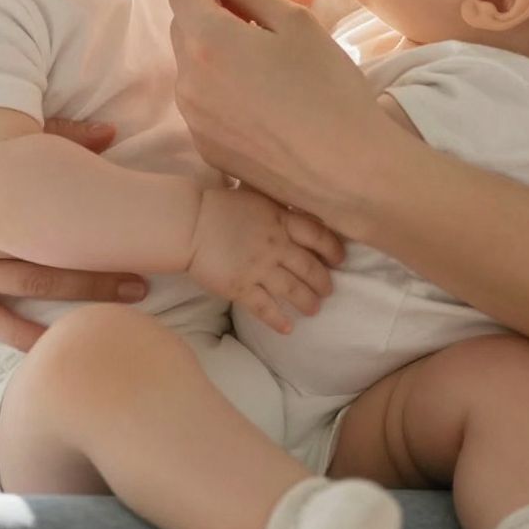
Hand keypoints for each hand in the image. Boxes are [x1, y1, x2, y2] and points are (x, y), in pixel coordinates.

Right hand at [0, 121, 146, 351]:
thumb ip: (51, 134)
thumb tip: (111, 131)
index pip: (54, 219)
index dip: (98, 232)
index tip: (140, 240)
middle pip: (48, 258)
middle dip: (98, 273)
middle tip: (143, 283)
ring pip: (27, 292)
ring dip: (74, 300)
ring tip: (119, 313)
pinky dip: (23, 337)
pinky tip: (55, 353)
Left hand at [169, 0, 395, 225]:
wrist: (346, 172)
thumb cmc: (329, 90)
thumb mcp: (294, 24)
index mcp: (207, 42)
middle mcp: (187, 80)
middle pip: (183, 25)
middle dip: (204, 4)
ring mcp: (193, 118)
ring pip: (191, 65)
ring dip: (211, 46)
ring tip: (256, 48)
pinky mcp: (206, 146)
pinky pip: (201, 99)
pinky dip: (217, 82)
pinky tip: (257, 90)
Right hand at [187, 185, 338, 334]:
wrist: (189, 223)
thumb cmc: (219, 207)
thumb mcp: (257, 198)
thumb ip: (278, 210)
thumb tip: (297, 214)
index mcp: (281, 220)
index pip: (318, 235)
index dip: (333, 249)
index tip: (339, 259)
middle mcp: (276, 246)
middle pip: (310, 268)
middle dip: (323, 283)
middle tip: (327, 291)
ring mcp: (259, 269)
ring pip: (293, 291)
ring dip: (307, 302)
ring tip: (314, 310)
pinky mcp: (241, 288)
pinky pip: (265, 308)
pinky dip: (278, 320)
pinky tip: (288, 329)